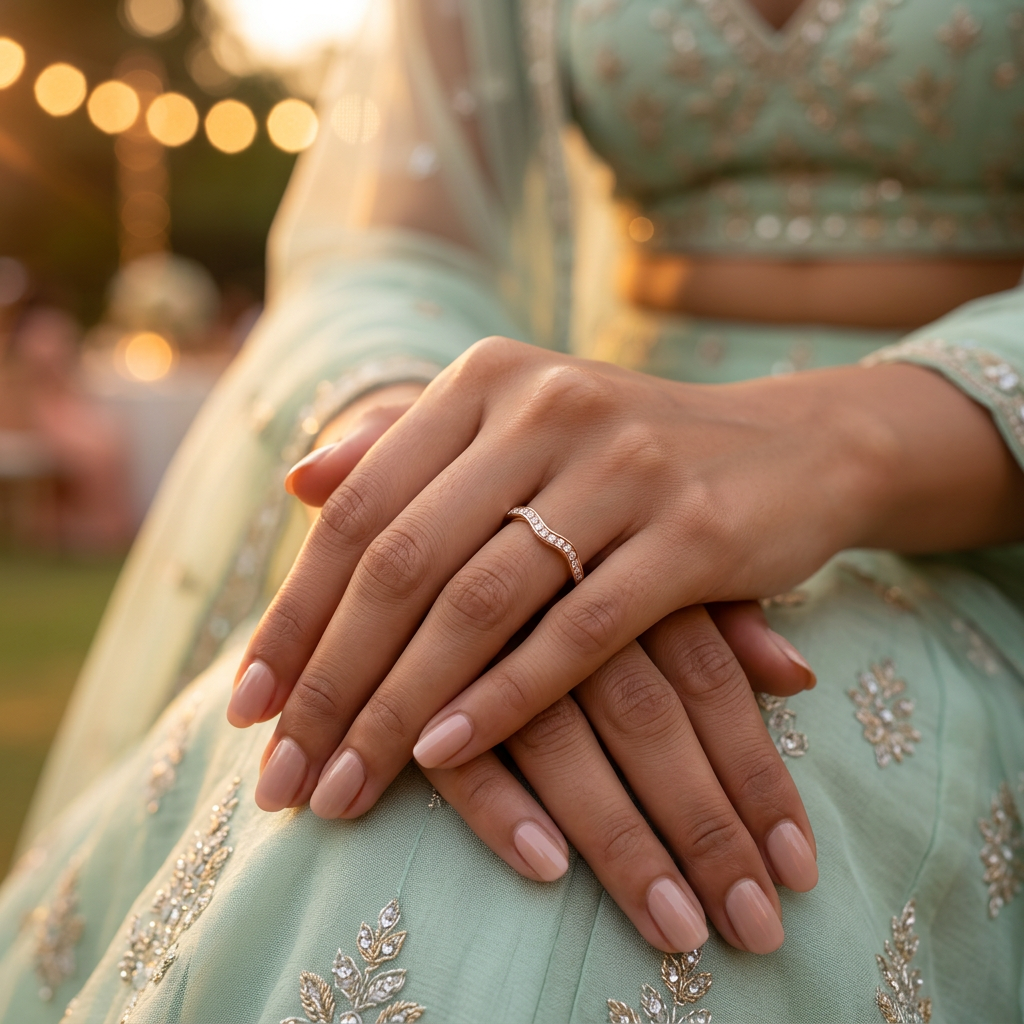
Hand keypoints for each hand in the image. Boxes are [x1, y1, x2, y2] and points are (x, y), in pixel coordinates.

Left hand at [238, 380, 818, 952]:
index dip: (295, 612)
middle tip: (282, 776)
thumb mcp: (521, 431)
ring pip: (478, 604)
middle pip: (403, 562)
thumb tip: (297, 483)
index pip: (360, 509)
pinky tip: (443, 756)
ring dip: (398, 710)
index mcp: (488, 381)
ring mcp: (623, 467)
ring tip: (345, 788)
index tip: (249, 705)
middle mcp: (545, 407)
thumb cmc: (633, 454)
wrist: (796, 446)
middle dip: (331, 682)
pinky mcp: (693, 533)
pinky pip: (575, 632)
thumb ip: (410, 451)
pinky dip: (501, 699)